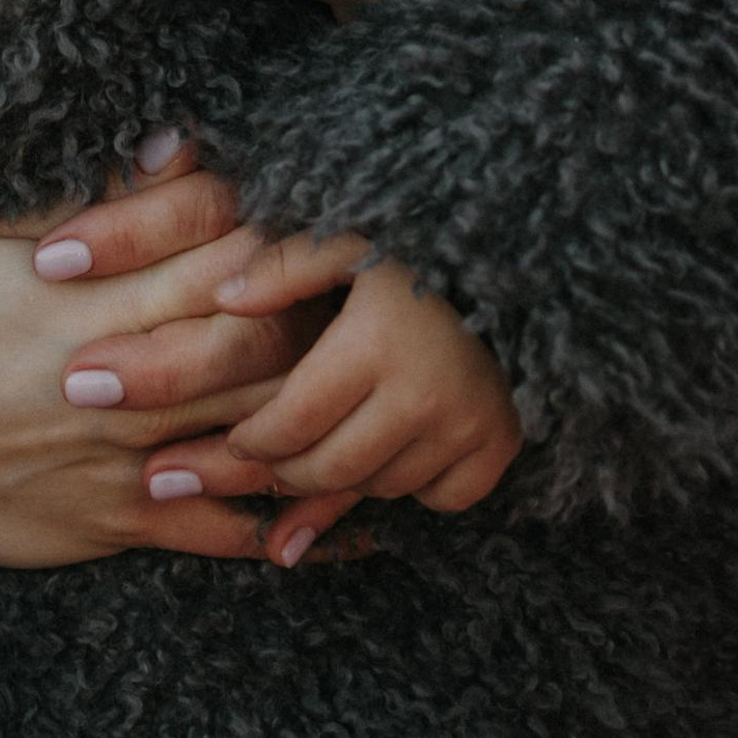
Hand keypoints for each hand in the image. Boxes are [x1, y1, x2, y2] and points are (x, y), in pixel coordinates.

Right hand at [0, 172, 323, 583]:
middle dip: (302, 315)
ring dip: (305, 409)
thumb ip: (80, 199)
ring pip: (251, 434)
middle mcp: (114, 377)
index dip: (260, 226)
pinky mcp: (112, 521)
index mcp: (83, 296)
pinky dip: (275, 521)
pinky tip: (316, 510)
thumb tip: (167, 150)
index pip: (212, 249)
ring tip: (342, 384)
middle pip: (254, 341)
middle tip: (329, 294)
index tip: (278, 212)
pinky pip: (216, 532)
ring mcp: (119, 458)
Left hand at [141, 232, 522, 548]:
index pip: (293, 422)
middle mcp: (424, 394)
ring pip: (382, 486)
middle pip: (333, 468)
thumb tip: (224, 298)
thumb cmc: (411, 248)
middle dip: (288, 471)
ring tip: (323, 449)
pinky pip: (440, 498)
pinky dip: (411, 485)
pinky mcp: (502, 445)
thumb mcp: (341, 239)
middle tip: (268, 460)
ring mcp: (468, 426)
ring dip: (346, 475)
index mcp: (373, 342)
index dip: (254, 441)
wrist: (512, 261)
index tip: (237, 438)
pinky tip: (392, 451)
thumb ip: (281, 267)